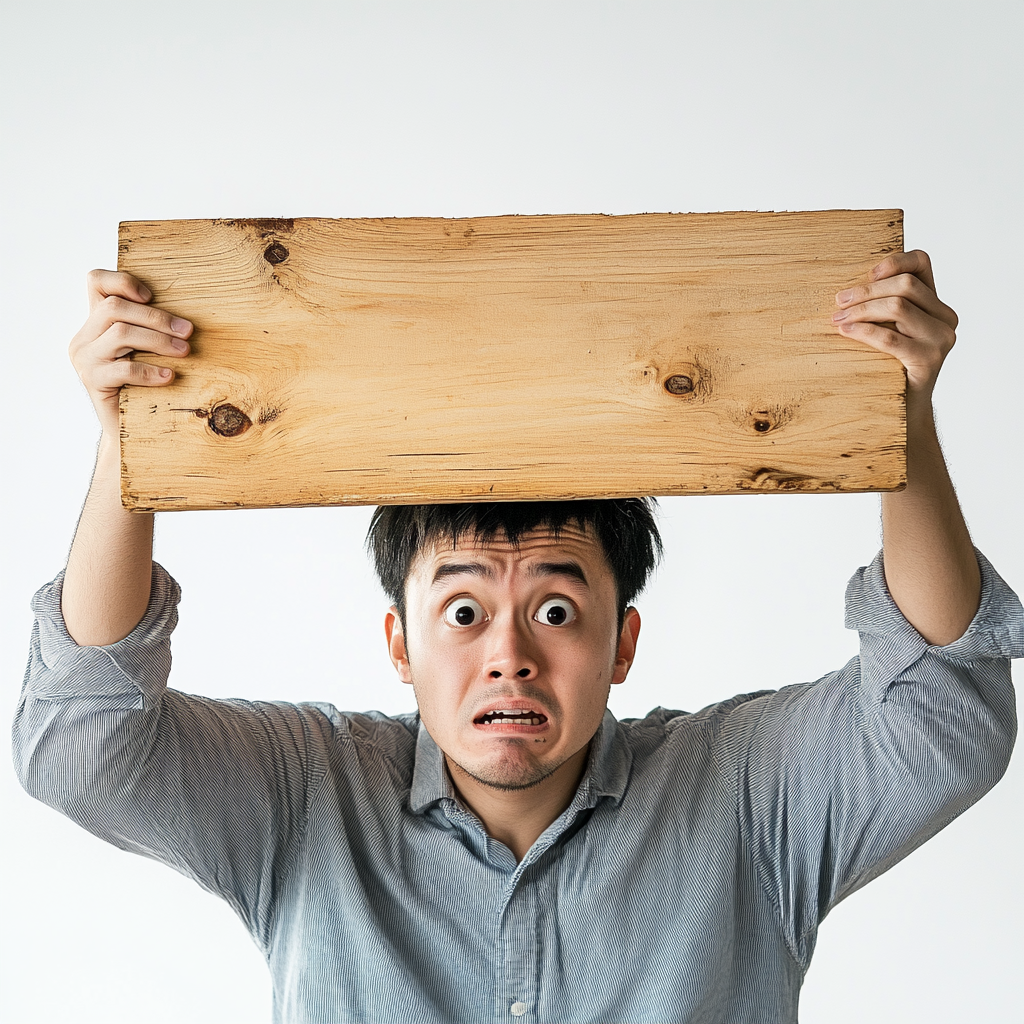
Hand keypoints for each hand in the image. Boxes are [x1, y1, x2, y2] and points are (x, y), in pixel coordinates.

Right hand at [69, 269, 192, 436]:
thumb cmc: (143, 387)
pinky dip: (150, 371)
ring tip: (184, 351)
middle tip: (187, 332)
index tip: (151, 296)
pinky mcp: (92, 381)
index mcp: (96, 322)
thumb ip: (152, 329)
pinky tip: (169, 377)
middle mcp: (85, 337)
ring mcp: (86, 359)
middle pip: (114, 308)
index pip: (96, 282)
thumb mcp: (147, 351)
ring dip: (159, 340)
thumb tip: (186, 318)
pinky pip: (123, 369)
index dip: (122, 280)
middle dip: (156, 317)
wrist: (127, 429)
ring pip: (120, 333)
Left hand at [832, 249, 957, 405]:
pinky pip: (891, 337)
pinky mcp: (928, 359)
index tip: (867, 274)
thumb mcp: (888, 329)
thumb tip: (844, 290)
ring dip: (861, 310)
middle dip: (866, 291)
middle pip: (905, 285)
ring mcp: (940, 338)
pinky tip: (845, 331)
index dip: (894, 262)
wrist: (905, 410)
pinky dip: (864, 331)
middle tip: (838, 302)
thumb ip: (880, 307)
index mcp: (935, 304)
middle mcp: (945, 317)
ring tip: (837, 319)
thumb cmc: (888, 367)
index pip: (922, 263)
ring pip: (898, 306)